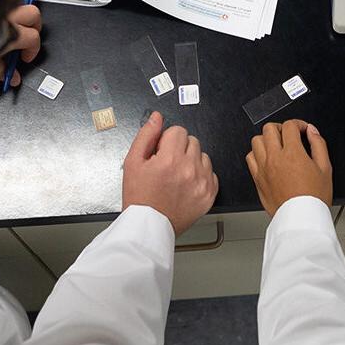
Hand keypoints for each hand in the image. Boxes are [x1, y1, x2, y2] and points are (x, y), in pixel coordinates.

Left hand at [0, 5, 41, 86]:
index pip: (33, 38)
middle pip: (33, 13)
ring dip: (16, 14)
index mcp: (10, 33)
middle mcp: (5, 16)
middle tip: (28, 37)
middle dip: (34, 25)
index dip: (33, 50)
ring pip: (16, 2)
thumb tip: (12, 76)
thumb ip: (1, 72)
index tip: (25, 57)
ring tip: (10, 26)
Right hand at [123, 112, 218, 235]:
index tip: (161, 153)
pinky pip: (212, 174)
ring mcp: (202, 182)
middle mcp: (189, 169)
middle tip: (167, 166)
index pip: (178, 131)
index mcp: (170, 159)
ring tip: (177, 177)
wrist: (148, 227)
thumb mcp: (132, 162)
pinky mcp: (210, 194)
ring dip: (192, 162)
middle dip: (180, 149)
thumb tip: (157, 117)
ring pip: (203, 156)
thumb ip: (146, 135)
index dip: (167, 140)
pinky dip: (201, 177)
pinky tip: (186, 185)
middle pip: (192, 141)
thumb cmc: (139, 196)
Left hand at [246, 120, 332, 216]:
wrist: (301, 219)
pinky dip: (257, 154)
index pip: (290, 126)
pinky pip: (250, 158)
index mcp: (292, 153)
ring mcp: (263, 168)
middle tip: (289, 135)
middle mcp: (275, 158)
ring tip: (277, 145)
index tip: (302, 130)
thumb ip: (319, 145)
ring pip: (256, 140)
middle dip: (281, 128)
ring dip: (267, 139)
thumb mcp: (325, 168)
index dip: (298, 124)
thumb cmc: (313, 197)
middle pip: (269, 128)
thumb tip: (312, 131)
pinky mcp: (257, 178)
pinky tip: (267, 158)